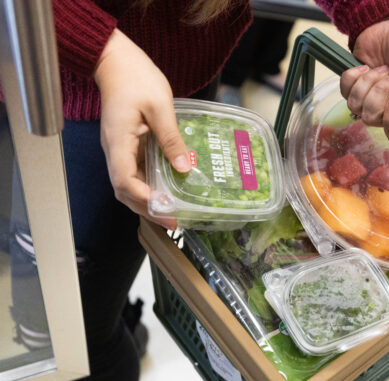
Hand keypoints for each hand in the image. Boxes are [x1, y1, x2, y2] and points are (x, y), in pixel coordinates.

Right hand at [95, 29, 189, 229]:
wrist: (116, 60)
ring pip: (128, 184)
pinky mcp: (126, 145)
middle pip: (124, 191)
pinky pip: (134, 172)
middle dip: (148, 209)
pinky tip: (166, 191)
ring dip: (147, 201)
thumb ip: (171, 138)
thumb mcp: (160, 106)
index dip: (144, 199)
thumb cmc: (136, 77)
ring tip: (171, 213)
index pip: (125, 181)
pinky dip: (148, 186)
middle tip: (174, 221)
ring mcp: (118, 148)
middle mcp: (114, 150)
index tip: (165, 209)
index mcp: (118, 141)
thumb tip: (184, 167)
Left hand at [340, 11, 388, 145]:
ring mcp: (368, 101)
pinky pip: (344, 91)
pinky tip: (366, 67)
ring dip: (367, 83)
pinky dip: (354, 76)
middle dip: (378, 93)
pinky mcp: (353, 89)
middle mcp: (387, 111)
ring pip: (355, 106)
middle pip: (371, 119)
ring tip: (381, 69)